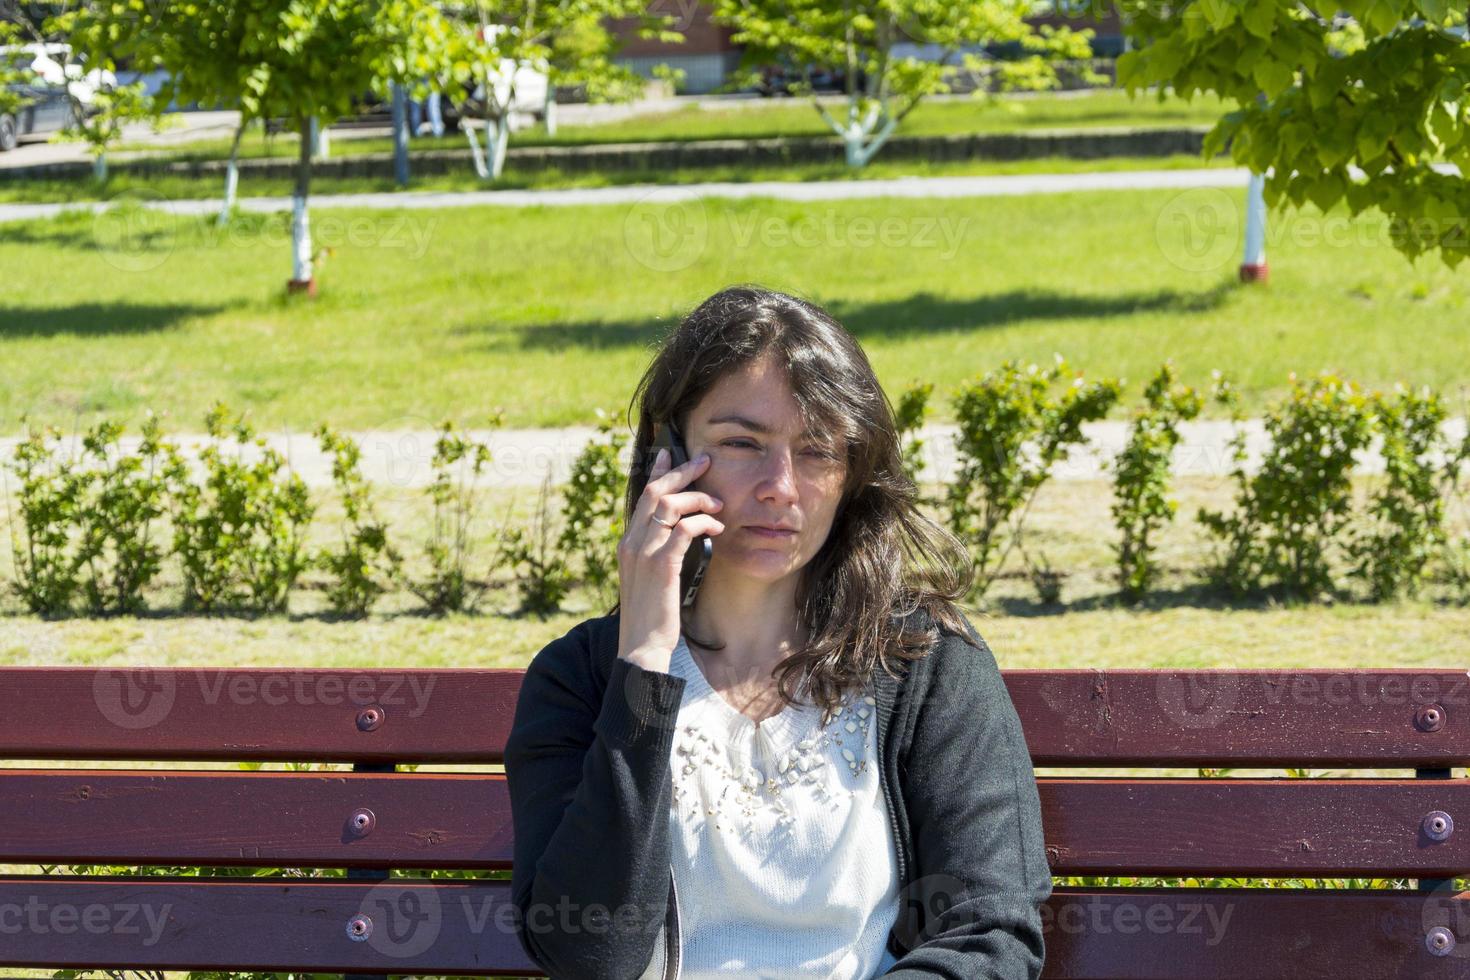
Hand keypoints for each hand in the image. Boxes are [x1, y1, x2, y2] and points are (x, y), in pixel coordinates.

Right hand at [616, 447, 723, 671]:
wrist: (641, 648)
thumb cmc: (652, 617)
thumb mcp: (650, 579)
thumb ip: (658, 554)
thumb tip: (679, 534)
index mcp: (628, 544)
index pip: (642, 497)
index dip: (657, 472)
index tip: (669, 454)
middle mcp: (631, 543)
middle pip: (655, 492)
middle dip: (681, 472)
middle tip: (704, 461)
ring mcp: (643, 553)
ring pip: (669, 505)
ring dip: (698, 498)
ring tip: (718, 505)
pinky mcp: (661, 566)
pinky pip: (684, 529)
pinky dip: (704, 522)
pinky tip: (717, 527)